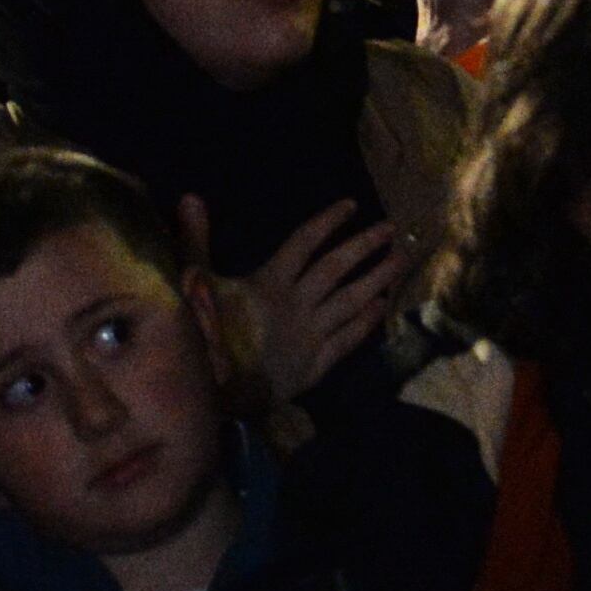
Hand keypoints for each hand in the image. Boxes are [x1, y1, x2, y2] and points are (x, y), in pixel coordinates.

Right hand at [206, 192, 403, 400]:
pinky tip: (383, 306)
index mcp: (270, 282)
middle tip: (391, 228)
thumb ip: (195, 240)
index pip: (305, 242)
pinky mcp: (317, 363)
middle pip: (336, 268)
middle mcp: (297, 304)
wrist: (214, 394)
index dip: (328, 222)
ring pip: (351, 301)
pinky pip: (348, 339)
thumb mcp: (194, 283)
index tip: (351, 205)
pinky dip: (366, 321)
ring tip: (400, 259)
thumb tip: (190, 197)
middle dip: (364, 245)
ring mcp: (311, 334)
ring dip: (377, 278)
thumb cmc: (203, 335)